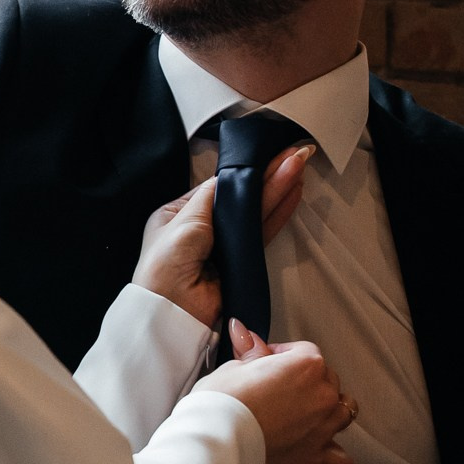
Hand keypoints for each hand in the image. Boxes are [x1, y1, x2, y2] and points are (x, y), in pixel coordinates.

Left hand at [130, 144, 318, 327]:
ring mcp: (223, 245)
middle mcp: (202, 229)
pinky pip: (263, 231)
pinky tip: (293, 193)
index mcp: (178, 215)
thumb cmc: (165, 265)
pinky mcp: (241, 261)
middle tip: (292, 153)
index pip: (216, 188)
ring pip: (255, 211)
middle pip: (240, 197)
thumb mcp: (183, 220)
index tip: (262, 155)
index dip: (240, 173)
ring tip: (298, 165)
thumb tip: (227, 177)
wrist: (172, 310)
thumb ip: (209, 197)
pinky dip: (279, 212)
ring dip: (277, 188)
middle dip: (266, 175)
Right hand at [195, 322, 355, 463]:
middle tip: (278, 391)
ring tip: (304, 417)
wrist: (214, 442)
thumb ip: (249, 351)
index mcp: (305, 365)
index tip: (268, 362)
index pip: (305, 350)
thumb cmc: (220, 404)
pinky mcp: (317, 458)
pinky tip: (320, 452)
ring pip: (344, 412)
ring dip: (328, 412)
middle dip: (307, 382)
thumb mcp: (232, 368)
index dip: (284, 355)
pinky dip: (334, 456)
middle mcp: (322, 394)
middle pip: (328, 380)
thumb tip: (244, 332)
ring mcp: (324, 427)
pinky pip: (342, 460)